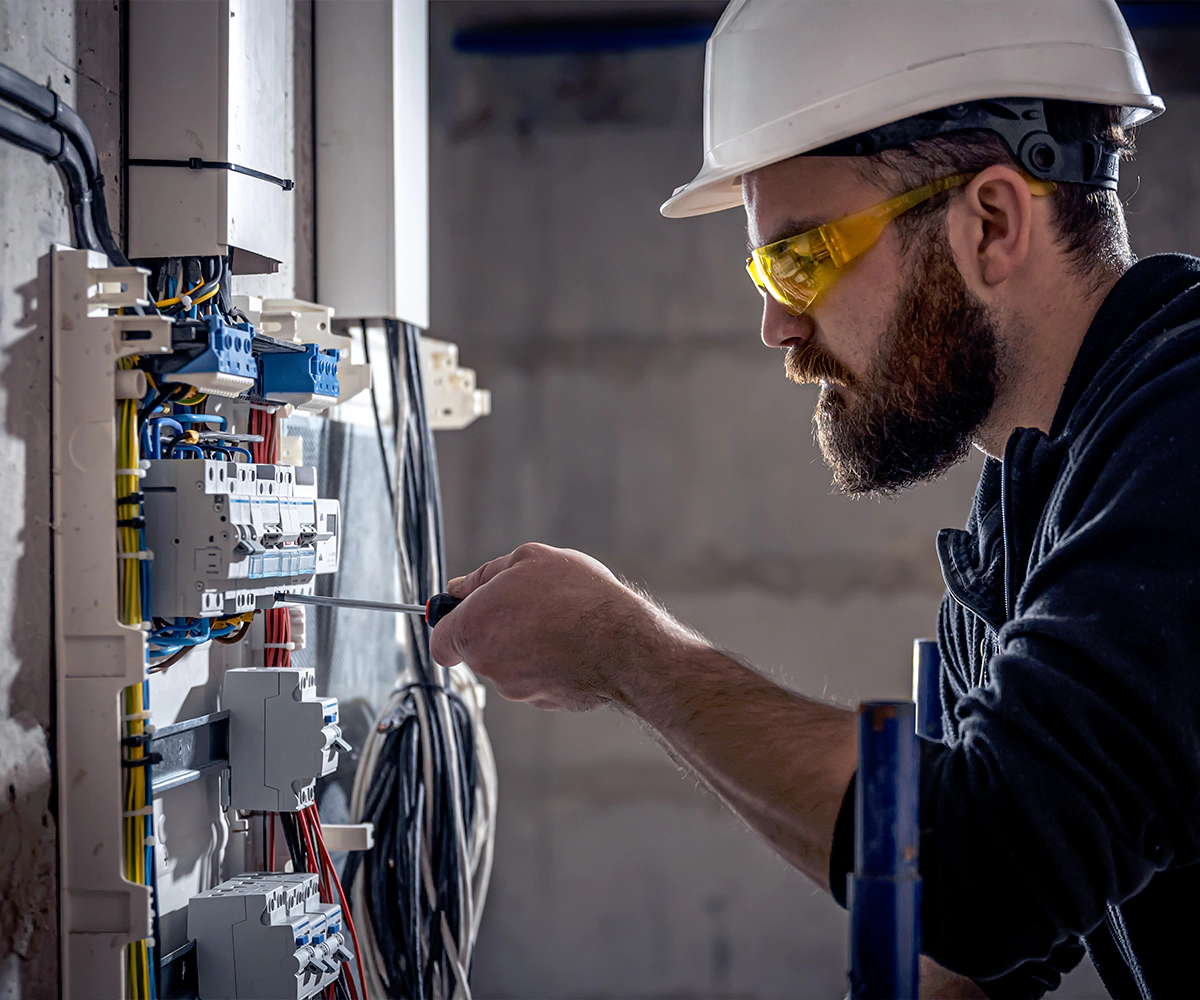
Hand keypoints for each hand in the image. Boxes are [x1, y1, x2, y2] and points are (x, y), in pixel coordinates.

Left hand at [429, 543, 697, 709]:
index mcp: (473, 628)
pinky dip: (549, 664)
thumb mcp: (529, 560)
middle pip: (477, 650)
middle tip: (530, 604)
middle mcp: (488, 664)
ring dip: (525, 645)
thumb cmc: (577, 596)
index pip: (440, 641)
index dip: (451, 625)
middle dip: (496, 629)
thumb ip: (485, 575)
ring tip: (560, 621)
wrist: (623, 644)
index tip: (469, 613)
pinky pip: (537, 679)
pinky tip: (573, 644)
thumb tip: (460, 587)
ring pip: (509, 665)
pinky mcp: (545, 702)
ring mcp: (517, 688)